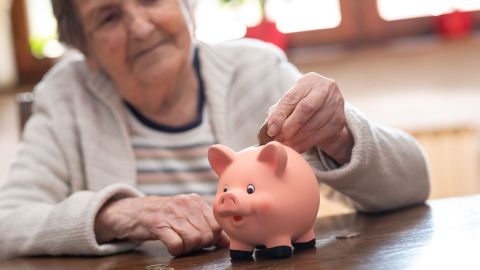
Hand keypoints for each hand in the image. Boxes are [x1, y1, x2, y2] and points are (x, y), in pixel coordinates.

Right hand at [94, 194, 229, 255]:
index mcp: (195, 200)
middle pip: (207, 235)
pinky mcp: (157, 224)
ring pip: (194, 240)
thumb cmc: (163, 215)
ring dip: (187, 249)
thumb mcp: (186, 215)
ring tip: (179, 244)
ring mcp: (171, 213)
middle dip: (200, 245)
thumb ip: (206, 225)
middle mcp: (185, 204)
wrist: (132, 211)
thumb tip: (226, 242)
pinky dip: (176, 250)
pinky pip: (176, 244)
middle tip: (187, 244)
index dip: (212, 238)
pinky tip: (170, 246)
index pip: (216, 224)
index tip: (203, 241)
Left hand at [267, 72, 353, 164]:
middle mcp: (325, 88)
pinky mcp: (340, 120)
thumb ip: (278, 113)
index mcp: (309, 80)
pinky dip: (307, 143)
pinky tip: (297, 148)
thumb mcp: (289, 104)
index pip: (292, 98)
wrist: (326, 112)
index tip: (271, 130)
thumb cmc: (301, 106)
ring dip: (298, 138)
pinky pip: (322, 134)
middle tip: (279, 140)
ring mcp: (336, 103)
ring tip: (286, 146)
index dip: (280, 115)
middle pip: (306, 108)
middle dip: (291, 126)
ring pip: (315, 123)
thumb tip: (269, 129)